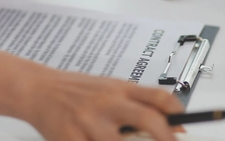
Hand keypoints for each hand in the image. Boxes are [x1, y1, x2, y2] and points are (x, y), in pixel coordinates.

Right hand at [0, 46, 183, 140]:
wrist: (38, 89)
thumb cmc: (77, 92)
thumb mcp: (110, 89)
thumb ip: (138, 104)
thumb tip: (174, 127)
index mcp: (120, 88)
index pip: (158, 98)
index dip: (177, 115)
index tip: (185, 131)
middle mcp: (108, 103)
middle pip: (148, 121)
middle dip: (165, 139)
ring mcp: (90, 122)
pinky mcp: (72, 138)